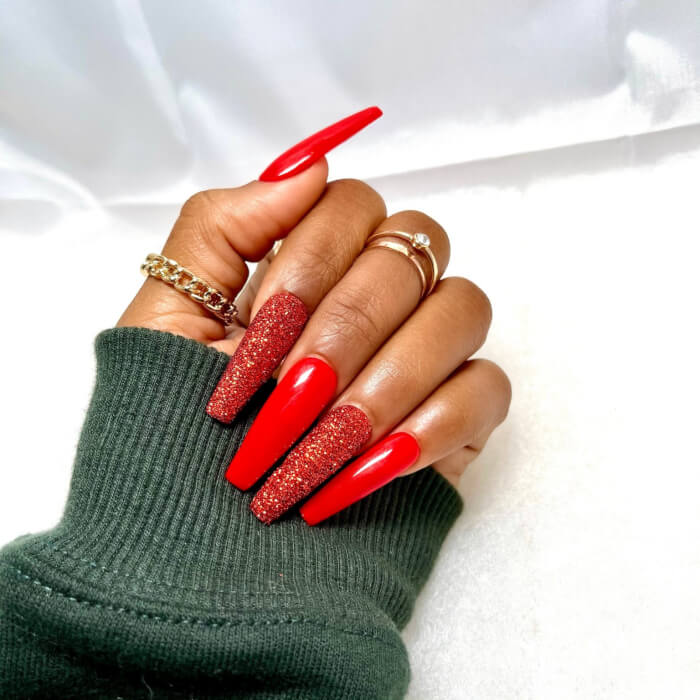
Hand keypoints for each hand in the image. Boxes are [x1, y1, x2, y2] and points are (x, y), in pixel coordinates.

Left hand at [118, 110, 510, 523]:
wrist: (209, 540)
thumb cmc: (181, 425)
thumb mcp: (168, 317)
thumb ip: (223, 226)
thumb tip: (309, 161)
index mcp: (319, 262)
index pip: (352, 207)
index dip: (307, 265)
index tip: (255, 334)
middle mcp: (382, 294)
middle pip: (411, 252)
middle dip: (342, 331)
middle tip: (284, 400)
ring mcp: (427, 351)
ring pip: (462, 309)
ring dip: (384, 380)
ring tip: (318, 448)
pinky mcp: (459, 414)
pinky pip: (488, 388)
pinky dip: (432, 426)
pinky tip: (366, 469)